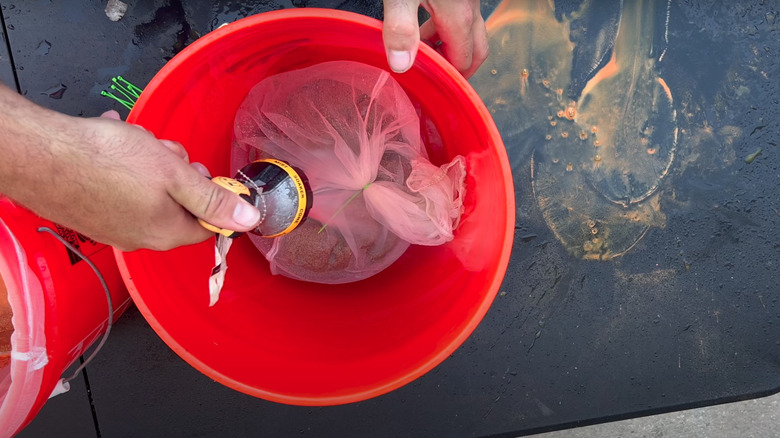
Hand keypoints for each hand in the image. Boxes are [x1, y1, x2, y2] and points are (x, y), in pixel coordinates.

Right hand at [0, 84, 260, 250]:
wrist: (39, 155)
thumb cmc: (106, 161)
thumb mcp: (174, 175)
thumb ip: (213, 200)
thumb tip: (250, 220)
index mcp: (166, 233)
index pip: (208, 225)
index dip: (212, 196)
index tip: (203, 173)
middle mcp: (139, 238)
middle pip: (178, 205)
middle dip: (177, 174)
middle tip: (163, 152)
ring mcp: (112, 227)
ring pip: (149, 192)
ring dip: (149, 164)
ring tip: (133, 142)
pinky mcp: (90, 213)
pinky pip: (120, 187)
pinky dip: (121, 164)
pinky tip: (112, 141)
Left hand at [382, 0, 487, 77]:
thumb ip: (400, 28)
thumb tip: (401, 64)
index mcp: (459, 17)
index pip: (462, 63)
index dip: (445, 77)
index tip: (424, 83)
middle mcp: (471, 9)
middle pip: (476, 51)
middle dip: (457, 68)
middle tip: (432, 76)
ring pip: (470, 33)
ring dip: (450, 47)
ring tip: (421, 52)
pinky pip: (462, 16)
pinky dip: (447, 28)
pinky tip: (423, 25)